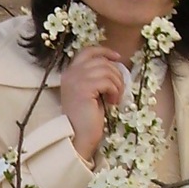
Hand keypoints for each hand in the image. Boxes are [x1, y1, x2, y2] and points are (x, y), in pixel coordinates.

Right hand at [59, 44, 128, 162]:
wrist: (79, 136)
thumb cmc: (87, 117)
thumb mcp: (91, 92)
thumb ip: (96, 77)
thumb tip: (115, 65)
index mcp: (70, 73)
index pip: (87, 51)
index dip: (104, 51)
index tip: (117, 57)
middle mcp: (70, 73)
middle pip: (101, 61)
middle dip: (116, 74)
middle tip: (118, 90)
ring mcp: (76, 80)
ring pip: (107, 70)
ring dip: (117, 84)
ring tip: (115, 98)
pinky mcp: (84, 88)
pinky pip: (107, 82)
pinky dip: (115, 91)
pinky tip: (113, 102)